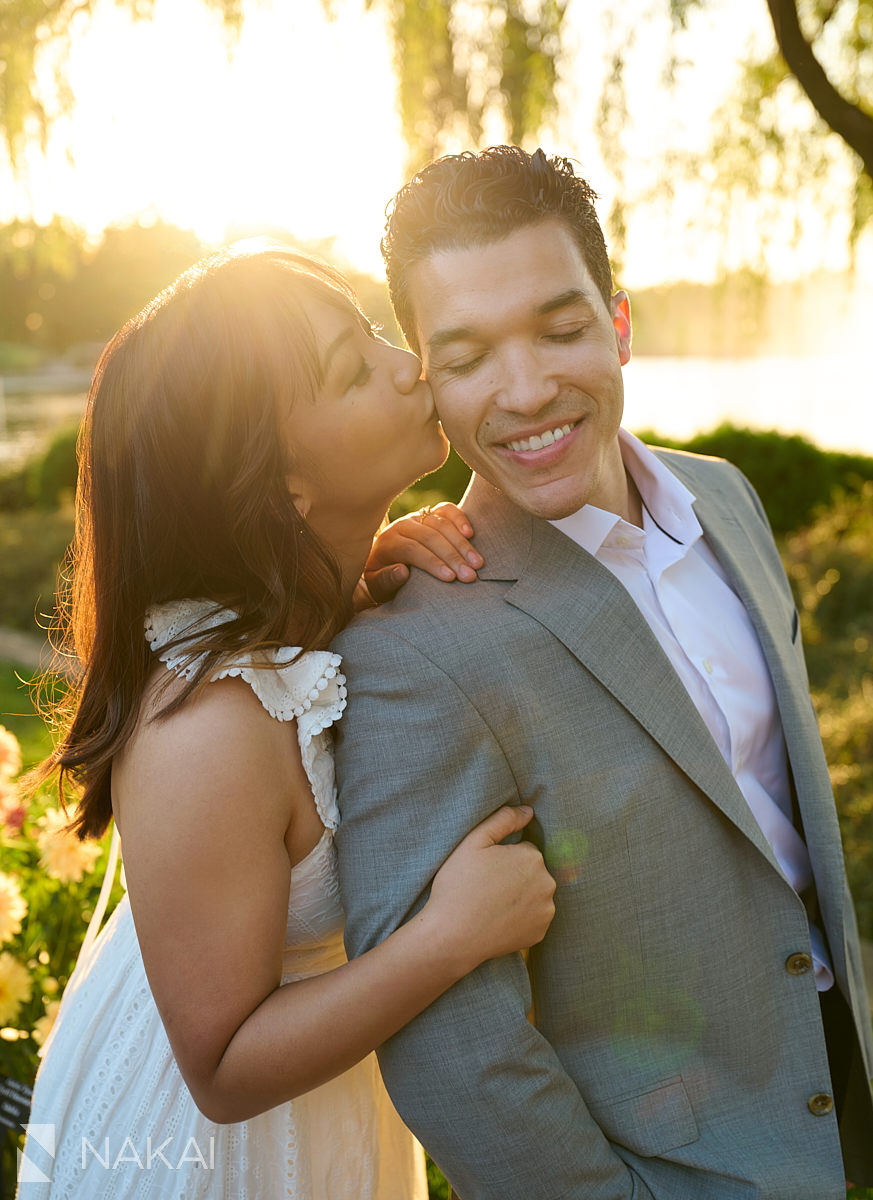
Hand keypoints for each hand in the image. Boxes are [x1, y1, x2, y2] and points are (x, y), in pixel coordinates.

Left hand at [360, 502, 483, 605]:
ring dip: (462, 544)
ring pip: (441, 524)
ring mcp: (418, 517)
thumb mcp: (378, 586)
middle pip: (430, 537)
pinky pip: (447, 510)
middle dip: (452, 556)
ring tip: (477, 563)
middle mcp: (402, 526)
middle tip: (470, 575)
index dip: (432, 563)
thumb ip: (386, 580)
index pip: (411, 549)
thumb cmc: (384, 580)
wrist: (384, 562)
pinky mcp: (431, 513)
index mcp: (387, 543)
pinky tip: (471, 533)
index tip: (450, 578)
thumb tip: (402, 571)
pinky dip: (460, 518)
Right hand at [424, 806, 555, 976]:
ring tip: (492, 904)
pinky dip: (521, 917)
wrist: (451, 936)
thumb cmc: (459, 885)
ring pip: (535, 893)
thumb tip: (528, 811)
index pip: (524, 849)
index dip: (503, 858)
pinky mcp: (540, 932)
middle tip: (486, 887)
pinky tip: (499, 919)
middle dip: (515, 875)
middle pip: (532, 871)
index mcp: (532, 857)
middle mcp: (547, 883)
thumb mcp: (474, 841)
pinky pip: (533, 917)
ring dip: (520, 895)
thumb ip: (503, 819)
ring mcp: (545, 910)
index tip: (485, 870)